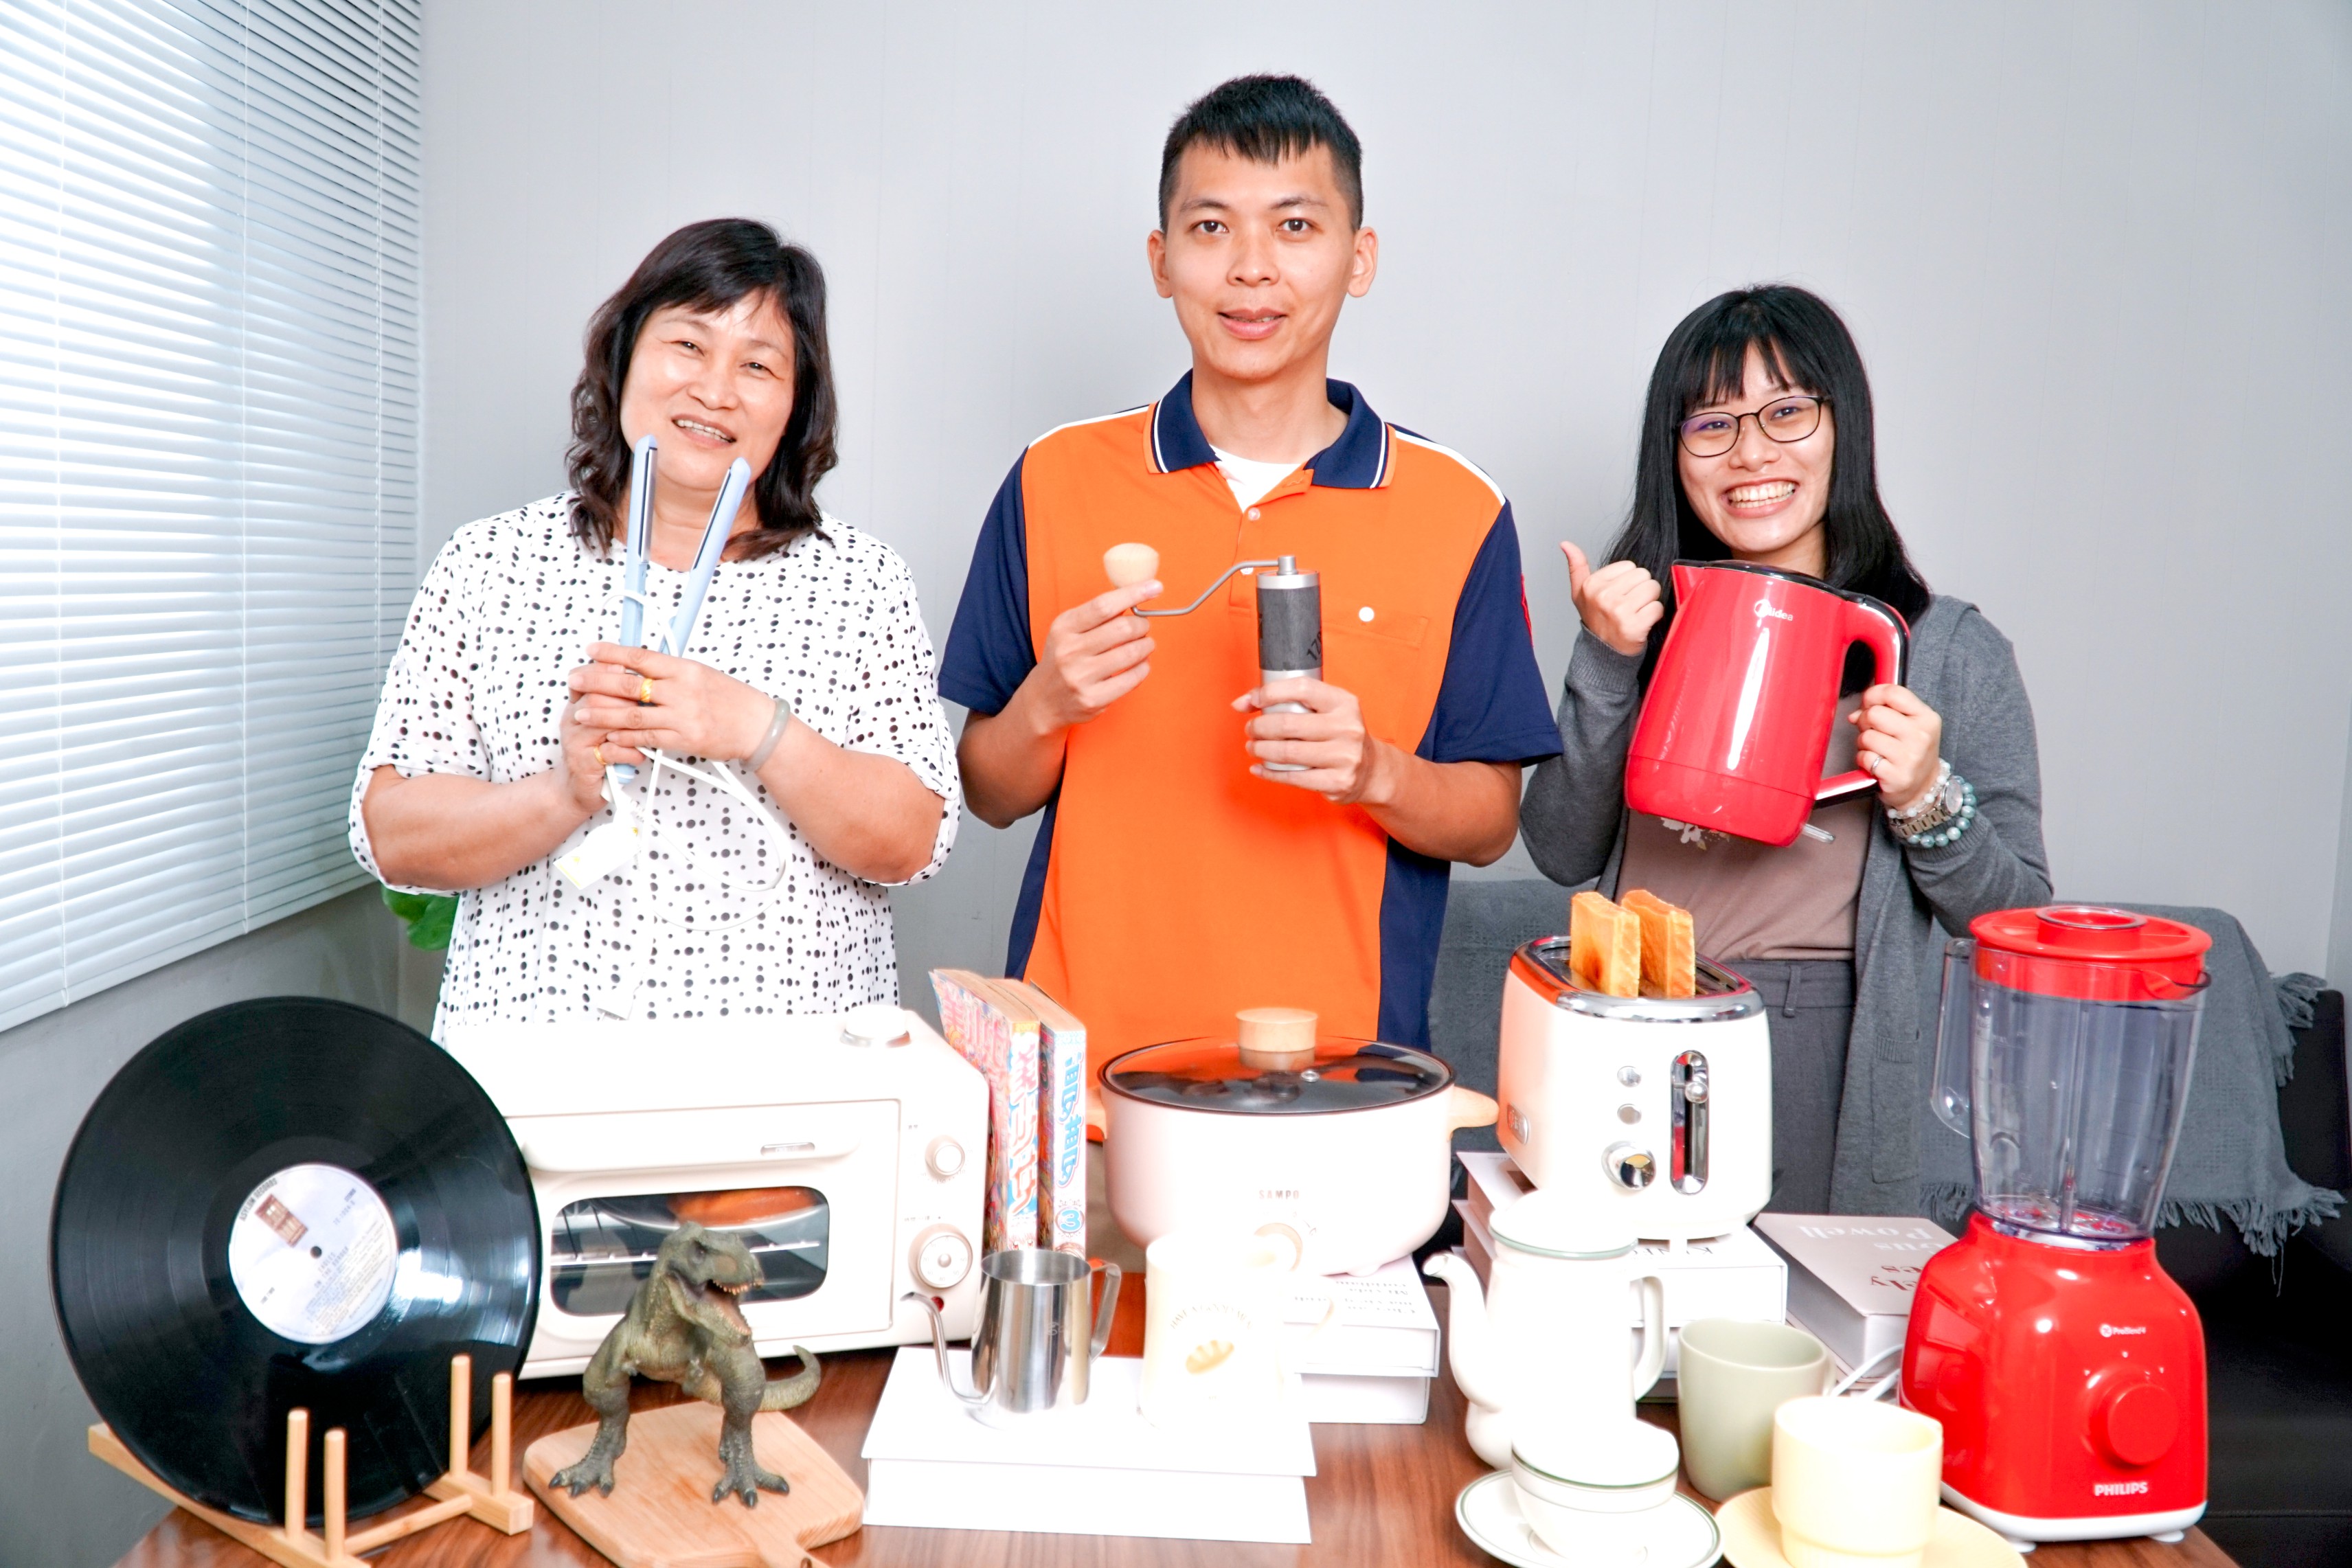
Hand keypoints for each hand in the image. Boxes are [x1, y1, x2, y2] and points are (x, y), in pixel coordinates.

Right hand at [556, 676, 638, 815]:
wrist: (577, 789)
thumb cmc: (597, 752)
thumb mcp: (603, 723)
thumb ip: (615, 703)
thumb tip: (643, 678)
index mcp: (578, 706)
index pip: (585, 678)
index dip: (604, 670)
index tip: (625, 665)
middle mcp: (573, 720)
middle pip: (595, 697)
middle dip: (624, 696)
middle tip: (646, 700)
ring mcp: (576, 742)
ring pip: (601, 723)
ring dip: (629, 723)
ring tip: (649, 726)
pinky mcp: (584, 764)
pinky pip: (608, 752)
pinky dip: (629, 752)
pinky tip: (641, 754)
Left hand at [568, 642, 774, 765]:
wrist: (757, 727)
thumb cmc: (733, 700)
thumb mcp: (703, 675)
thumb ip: (672, 673)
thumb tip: (641, 666)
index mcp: (686, 668)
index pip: (641, 656)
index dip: (612, 653)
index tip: (591, 650)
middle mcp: (682, 690)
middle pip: (629, 684)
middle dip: (596, 682)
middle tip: (575, 680)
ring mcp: (682, 716)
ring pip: (631, 714)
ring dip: (603, 714)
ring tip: (582, 712)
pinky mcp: (683, 740)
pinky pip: (646, 738)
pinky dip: (625, 737)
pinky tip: (609, 736)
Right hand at [1021, 580, 1160, 730]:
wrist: (1042, 700)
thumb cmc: (1063, 659)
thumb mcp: (1068, 630)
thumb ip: (1096, 615)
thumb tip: (1133, 597)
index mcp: (1063, 628)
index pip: (1104, 605)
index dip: (1133, 594)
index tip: (1154, 587)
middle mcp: (1069, 651)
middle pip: (1123, 628)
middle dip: (1142, 625)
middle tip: (1143, 627)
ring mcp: (1080, 677)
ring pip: (1132, 653)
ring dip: (1146, 646)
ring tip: (1145, 645)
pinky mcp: (1093, 699)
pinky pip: (1133, 678)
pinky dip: (1143, 667)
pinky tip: (1140, 664)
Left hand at [1232, 678, 1397, 804]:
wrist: (1371, 769)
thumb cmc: (1338, 734)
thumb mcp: (1325, 710)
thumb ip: (1289, 700)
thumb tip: (1241, 703)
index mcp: (1344, 703)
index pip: (1302, 688)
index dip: (1271, 692)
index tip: (1253, 701)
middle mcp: (1347, 728)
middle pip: (1288, 724)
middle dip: (1260, 727)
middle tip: (1251, 730)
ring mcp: (1344, 757)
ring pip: (1288, 753)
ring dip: (1261, 750)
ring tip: (1253, 748)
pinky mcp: (1338, 782)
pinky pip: (1293, 778)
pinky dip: (1270, 773)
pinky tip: (1259, 768)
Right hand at [1562, 542, 1662, 656]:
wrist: (1602, 653)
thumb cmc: (1595, 619)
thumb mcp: (1580, 592)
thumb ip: (1577, 566)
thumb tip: (1565, 544)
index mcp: (1592, 585)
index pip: (1630, 566)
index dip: (1629, 581)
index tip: (1619, 595)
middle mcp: (1603, 597)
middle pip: (1644, 575)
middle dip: (1641, 590)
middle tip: (1630, 605)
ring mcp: (1618, 611)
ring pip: (1653, 589)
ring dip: (1649, 602)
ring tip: (1636, 613)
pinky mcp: (1633, 626)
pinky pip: (1657, 608)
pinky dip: (1654, 616)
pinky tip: (1641, 623)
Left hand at [1849, 683, 1943, 810]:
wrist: (1923, 787)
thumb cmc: (1911, 752)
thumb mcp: (1910, 725)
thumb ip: (1885, 709)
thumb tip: (1855, 714)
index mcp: (1926, 718)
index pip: (1893, 692)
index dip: (1873, 696)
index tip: (1869, 704)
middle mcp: (1921, 736)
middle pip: (1874, 713)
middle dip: (1865, 721)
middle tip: (1872, 731)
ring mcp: (1910, 757)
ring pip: (1866, 736)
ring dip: (1863, 743)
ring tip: (1877, 750)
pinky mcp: (1897, 776)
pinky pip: (1865, 757)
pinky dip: (1863, 760)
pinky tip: (1875, 763)